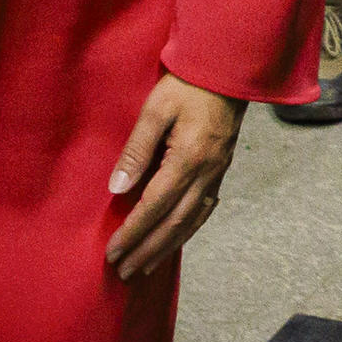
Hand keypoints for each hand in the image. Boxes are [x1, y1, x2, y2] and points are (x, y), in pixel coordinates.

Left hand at [105, 74, 244, 280]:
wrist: (227, 70)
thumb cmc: (187, 85)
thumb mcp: (155, 110)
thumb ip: (136, 150)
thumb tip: (118, 189)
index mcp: (189, 158)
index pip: (155, 206)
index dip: (133, 232)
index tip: (114, 251)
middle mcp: (206, 173)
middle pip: (175, 223)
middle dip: (147, 250)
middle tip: (124, 271)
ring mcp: (218, 173)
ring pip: (192, 221)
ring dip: (166, 247)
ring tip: (145, 267)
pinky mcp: (222, 170)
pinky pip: (205, 210)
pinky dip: (187, 230)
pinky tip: (175, 239)